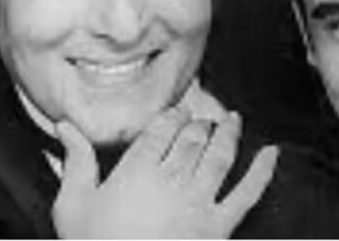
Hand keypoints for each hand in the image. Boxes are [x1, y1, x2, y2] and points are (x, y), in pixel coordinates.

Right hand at [51, 107, 278, 238]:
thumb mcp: (73, 206)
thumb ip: (76, 162)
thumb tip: (66, 127)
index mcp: (137, 172)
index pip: (160, 130)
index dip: (172, 116)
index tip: (178, 110)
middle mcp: (173, 180)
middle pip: (192, 139)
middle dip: (199, 124)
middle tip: (203, 116)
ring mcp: (199, 203)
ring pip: (220, 156)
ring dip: (229, 134)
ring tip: (234, 120)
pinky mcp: (220, 227)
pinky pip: (248, 193)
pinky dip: (262, 171)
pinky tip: (272, 153)